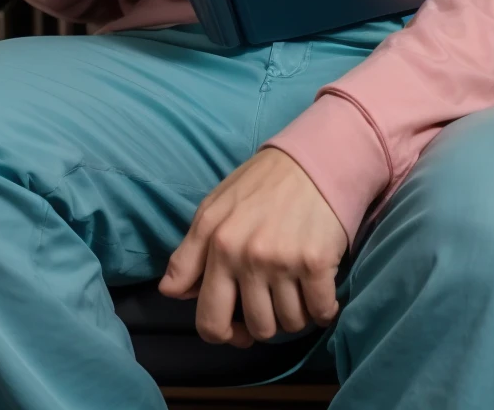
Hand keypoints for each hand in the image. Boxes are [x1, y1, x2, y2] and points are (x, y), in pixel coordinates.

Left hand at [159, 148, 346, 346]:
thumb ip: (188, 254)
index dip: (224, 335)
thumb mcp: (214, 208)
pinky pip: (321, 312)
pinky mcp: (316, 262)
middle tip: (274, 303)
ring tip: (297, 289)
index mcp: (216, 243)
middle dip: (265, 325)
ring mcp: (282, 260)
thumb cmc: (262, 184)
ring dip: (296, 314)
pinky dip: (324, 308)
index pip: (209, 321)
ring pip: (289, 324)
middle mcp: (246, 255)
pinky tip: (321, 292)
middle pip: (256, 328)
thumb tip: (169, 292)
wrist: (315, 157)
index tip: (239, 326)